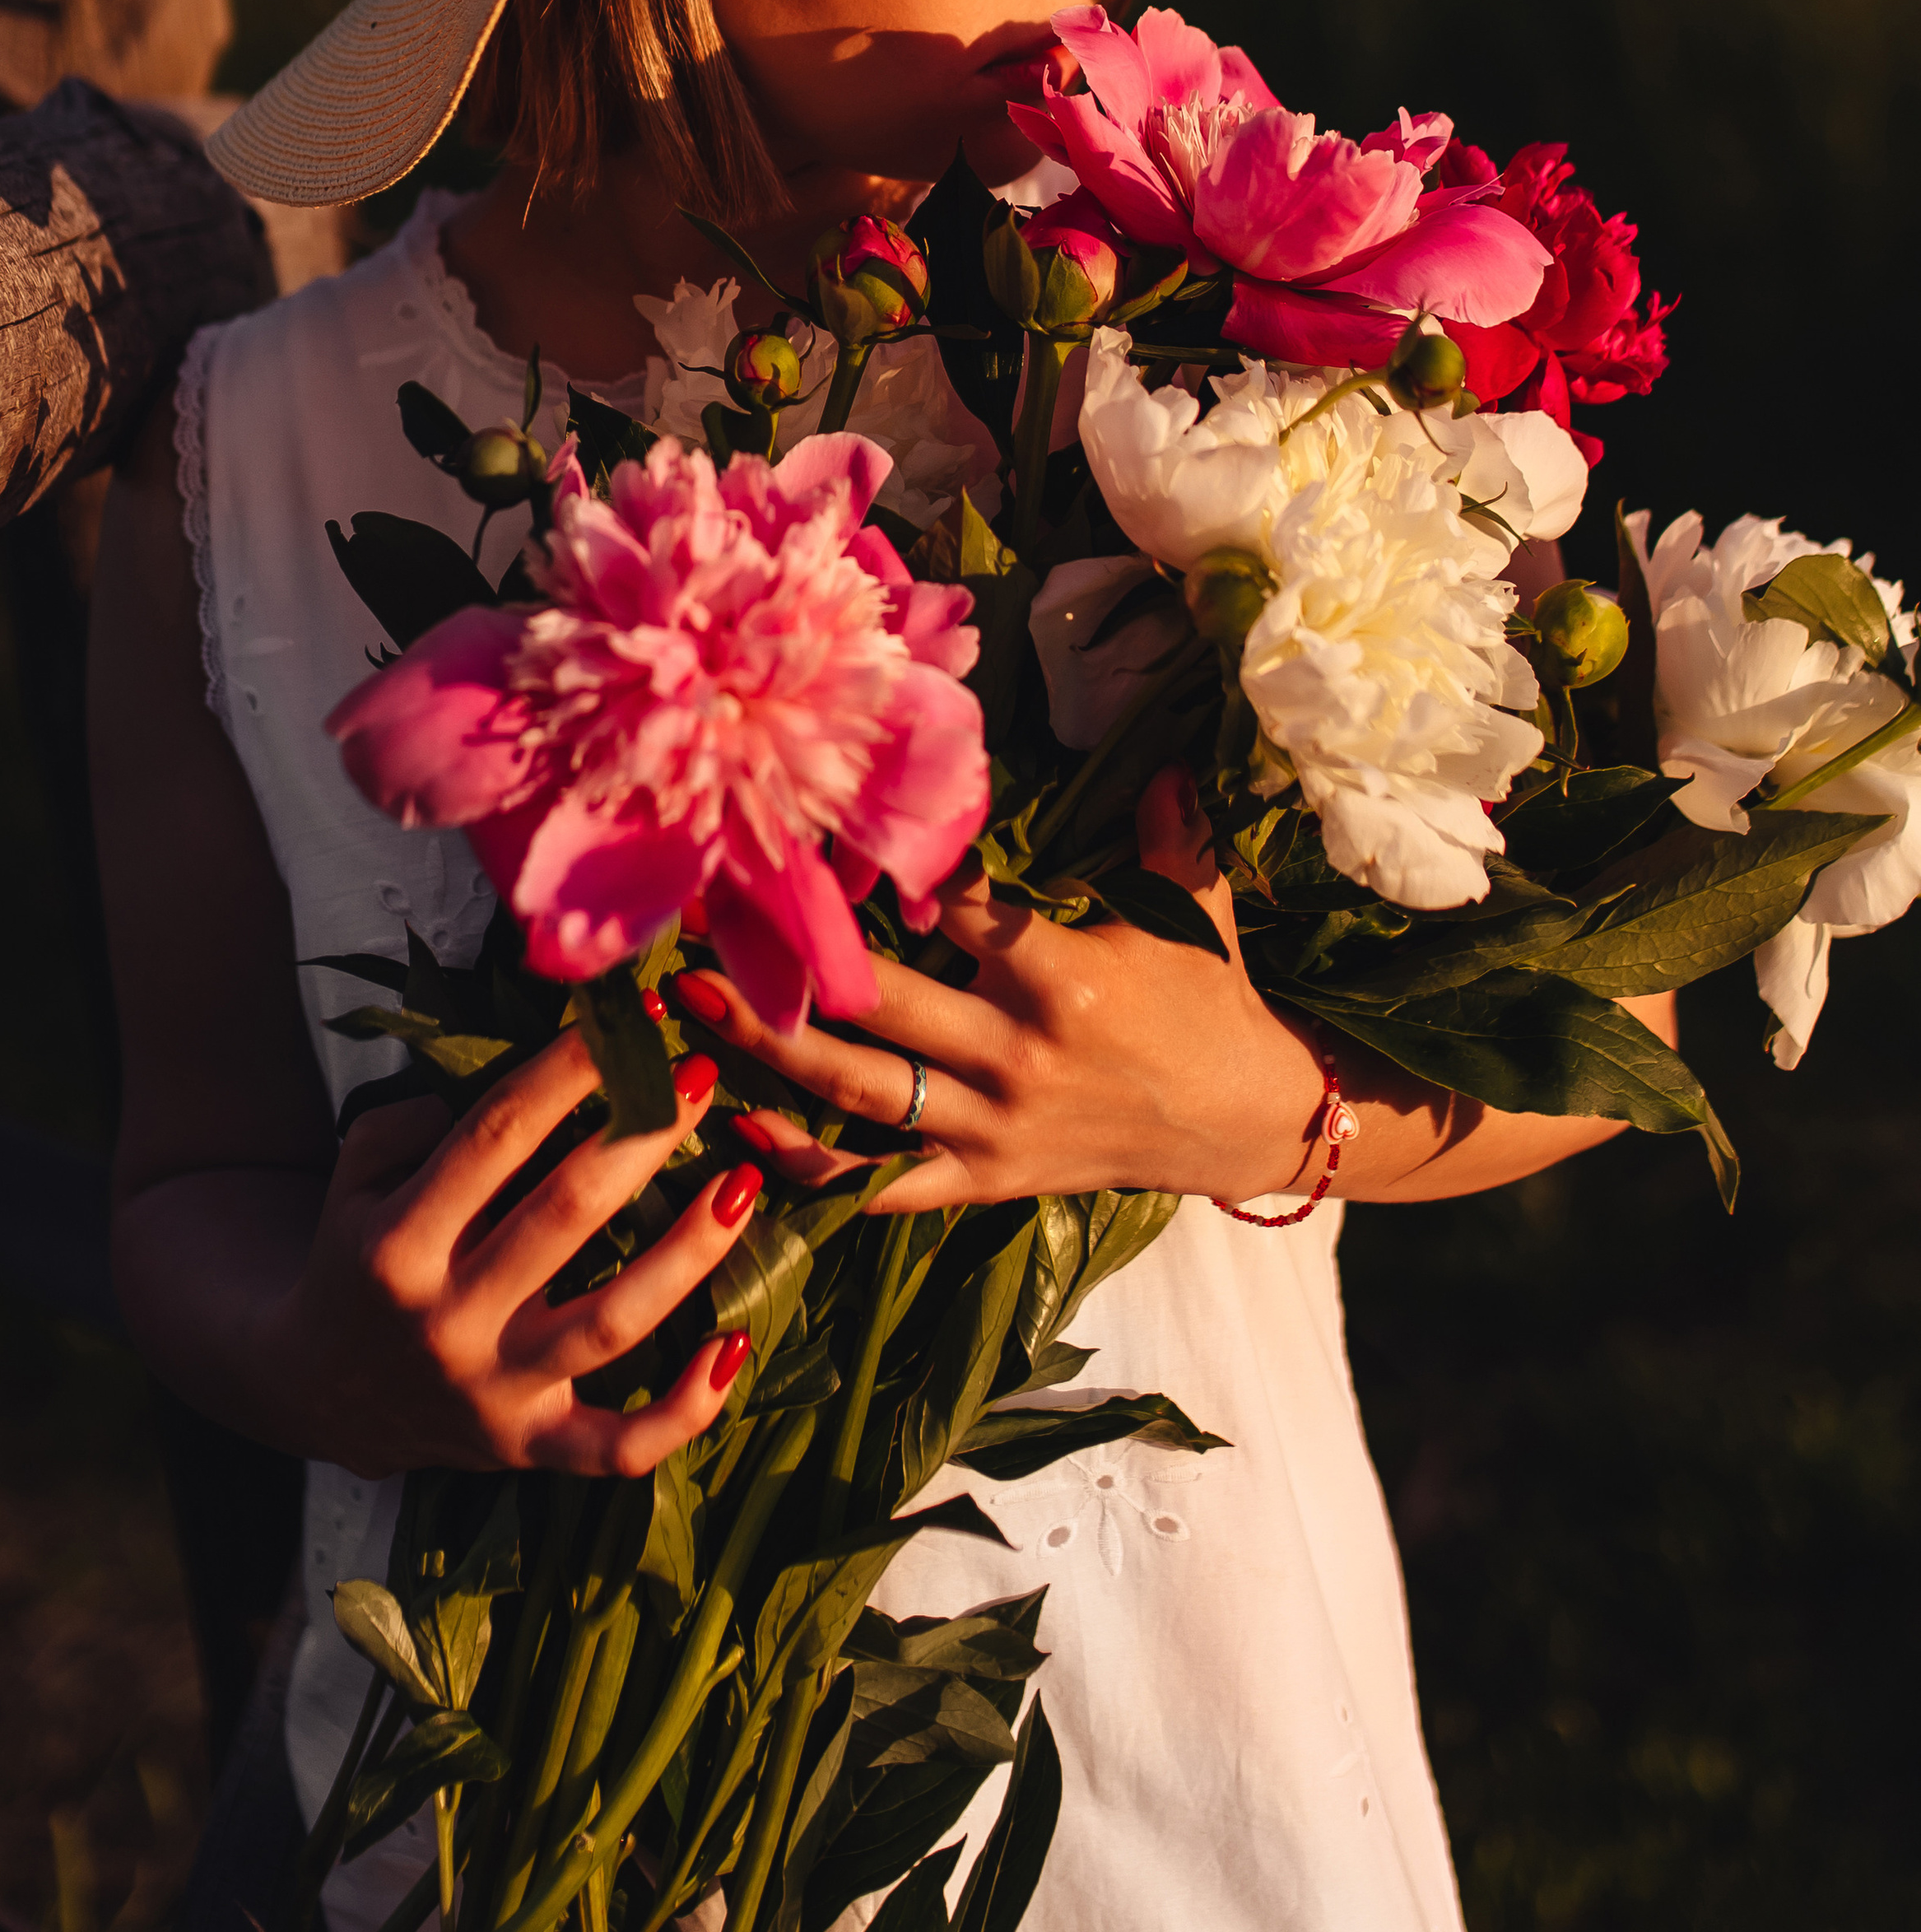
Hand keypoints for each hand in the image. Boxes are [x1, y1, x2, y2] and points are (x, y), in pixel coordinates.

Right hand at [269, 1033, 762, 1475]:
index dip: (568, 1068)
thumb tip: (514, 1085)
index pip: (497, 1135)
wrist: (317, 1393)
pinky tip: (734, 1345)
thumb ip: (414, 1118)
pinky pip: (620, 1446)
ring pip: (611, 1323)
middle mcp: (448, 1320)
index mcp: (398, 1244)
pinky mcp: (530, 1449)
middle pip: (564, 1215)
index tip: (634, 1016)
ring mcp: (494, 1392)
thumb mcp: (355, 1176)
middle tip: (702, 1078)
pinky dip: (685, 1408)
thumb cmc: (358, 1258)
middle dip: (642, 1137)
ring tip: (743, 1184)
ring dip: (687, 1253)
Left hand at [673, 771, 1329, 1212]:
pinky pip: (884, 1184)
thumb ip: (1172, 827)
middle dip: (782, 966)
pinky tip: (737, 1141)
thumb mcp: (1198, 906)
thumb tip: (1170, 747)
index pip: (955, 910)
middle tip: (691, 923)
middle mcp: (1016, 1051)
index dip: (885, 871)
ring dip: (767, 1052)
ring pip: (861, 1092)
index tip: (804, 830)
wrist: (1244, 1120)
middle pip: (878, 1005)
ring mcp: (994, 1124)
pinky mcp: (985, 1178)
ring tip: (686, 1010)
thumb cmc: (1213, 997)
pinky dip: (811, 1171)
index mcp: (1062, 974)